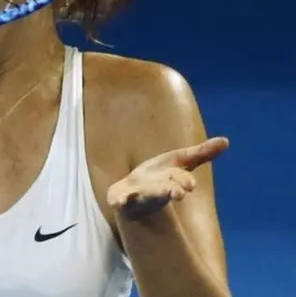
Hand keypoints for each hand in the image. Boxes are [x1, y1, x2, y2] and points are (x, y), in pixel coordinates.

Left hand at [107, 137, 228, 219]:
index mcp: (170, 180)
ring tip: (141, 194)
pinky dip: (119, 201)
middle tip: (179, 193)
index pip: (179, 180)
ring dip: (145, 195)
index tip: (189, 185)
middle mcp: (156, 190)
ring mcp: (138, 195)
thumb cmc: (160, 176)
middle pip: (164, 190)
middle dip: (171, 191)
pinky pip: (119, 200)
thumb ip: (200, 153)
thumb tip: (226, 141)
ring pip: (143, 195)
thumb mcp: (179, 161)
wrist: (134, 197)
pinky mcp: (121, 198)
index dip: (183, 181)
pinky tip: (116, 202)